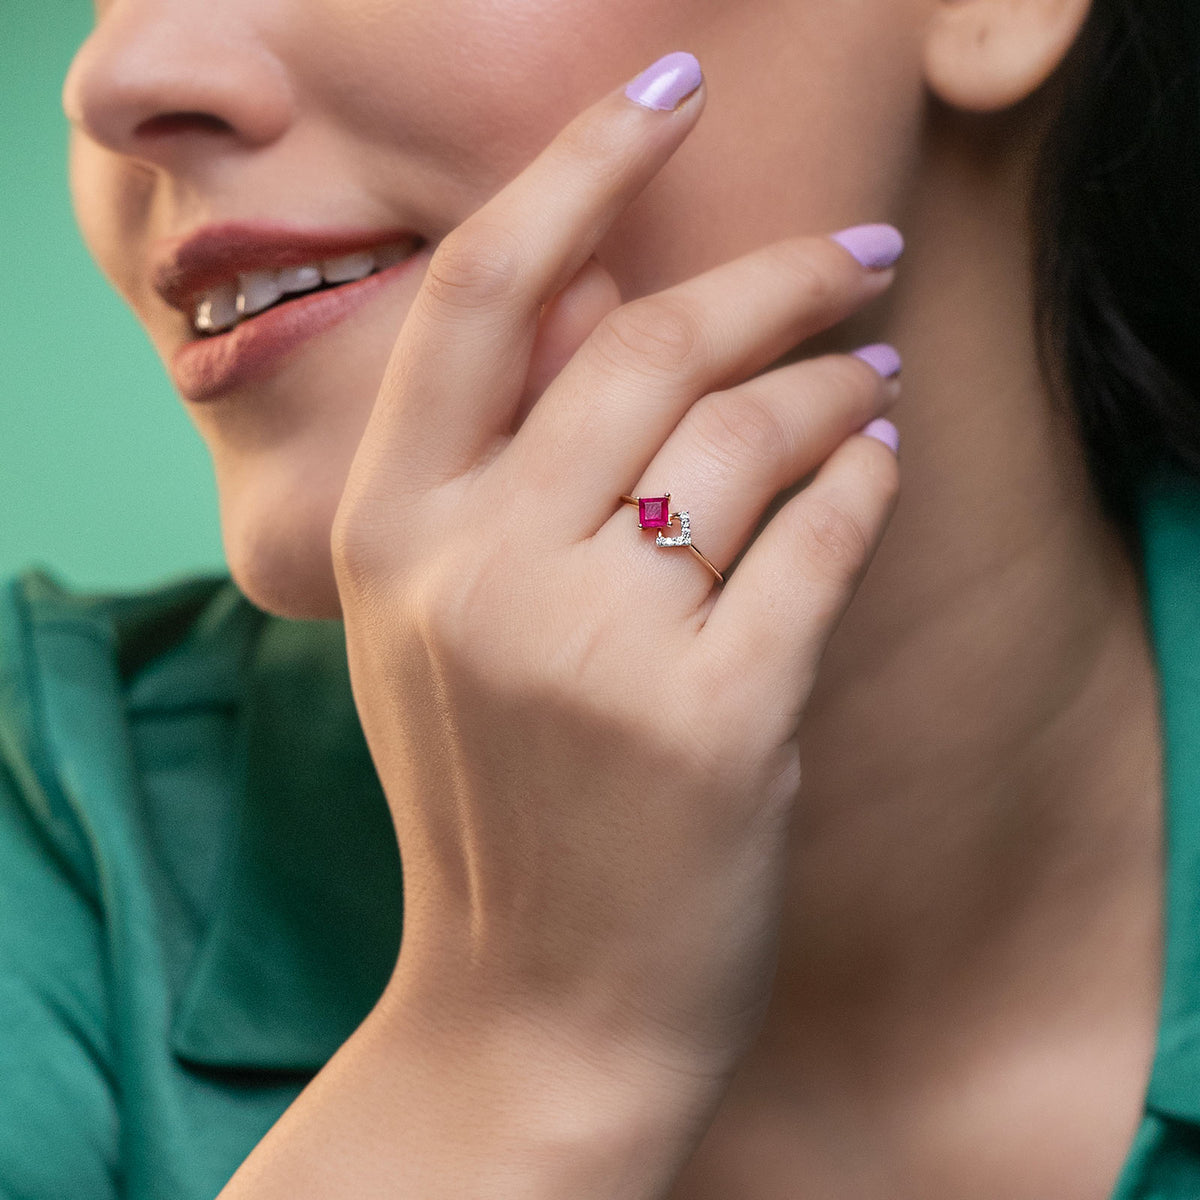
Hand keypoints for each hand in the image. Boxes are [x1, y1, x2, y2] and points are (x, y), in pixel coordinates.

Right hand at [330, 53, 899, 1114]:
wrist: (532, 1005)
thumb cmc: (497, 803)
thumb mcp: (449, 626)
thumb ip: (506, 463)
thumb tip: (615, 294)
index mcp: (390, 533)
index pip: (486, 291)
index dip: (580, 164)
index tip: (665, 94)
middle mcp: (477, 571)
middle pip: (652, 341)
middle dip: (777, 273)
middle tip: (858, 253)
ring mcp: (594, 647)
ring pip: (752, 433)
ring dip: (833, 385)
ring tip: (868, 376)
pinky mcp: (716, 718)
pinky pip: (823, 538)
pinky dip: (864, 485)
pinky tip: (874, 465)